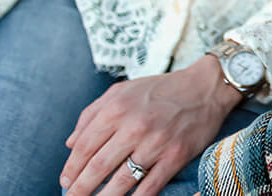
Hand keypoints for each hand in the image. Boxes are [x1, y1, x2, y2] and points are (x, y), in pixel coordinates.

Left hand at [60, 55, 242, 195]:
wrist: (206, 86)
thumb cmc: (160, 89)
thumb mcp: (122, 91)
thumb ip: (92, 113)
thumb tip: (70, 144)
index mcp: (117, 108)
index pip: (83, 147)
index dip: (70, 169)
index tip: (65, 183)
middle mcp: (134, 126)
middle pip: (98, 167)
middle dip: (80, 190)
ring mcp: (157, 142)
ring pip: (120, 181)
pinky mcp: (176, 155)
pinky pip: (150, 186)